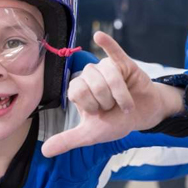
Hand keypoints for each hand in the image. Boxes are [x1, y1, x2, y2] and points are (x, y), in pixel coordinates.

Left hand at [41, 31, 184, 157]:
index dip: (90, 105)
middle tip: (114, 107)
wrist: (143, 116)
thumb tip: (44, 152)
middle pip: (93, 83)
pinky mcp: (124, 63)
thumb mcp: (91, 134)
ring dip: (121, 95)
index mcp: (79, 89)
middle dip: (107, 100)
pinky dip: (108, 43)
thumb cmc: (116, 122)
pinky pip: (114, 51)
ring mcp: (106, 67)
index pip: (77, 90)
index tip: (99, 113)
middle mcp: (90, 76)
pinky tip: (99, 36)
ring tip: (125, 103)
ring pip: (109, 74)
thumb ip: (68, 140)